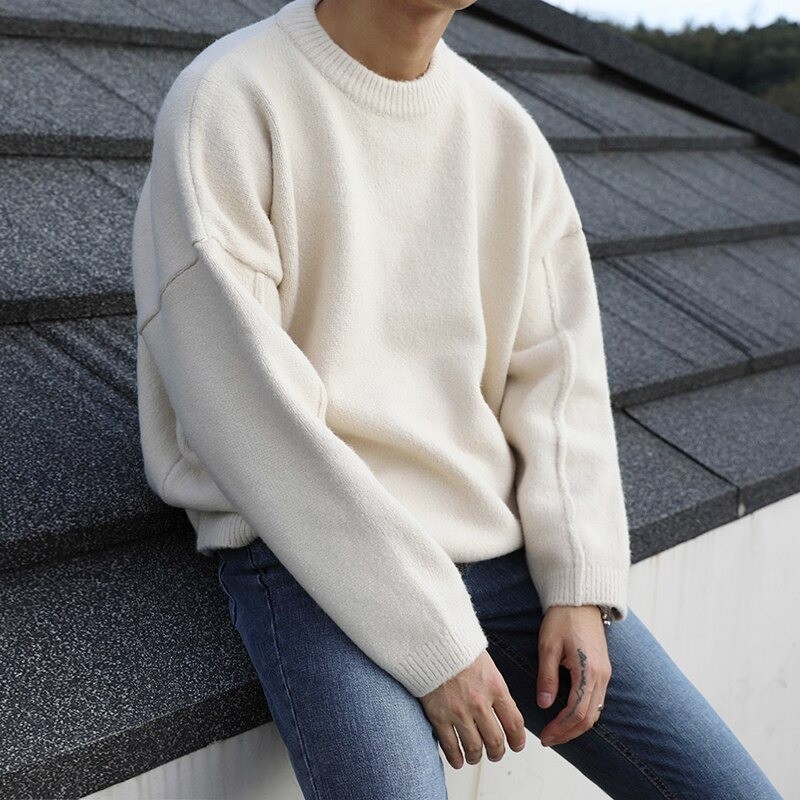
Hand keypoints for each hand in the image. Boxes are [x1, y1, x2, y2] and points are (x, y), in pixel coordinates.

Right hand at [419, 649, 526, 768]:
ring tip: (475, 757)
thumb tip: (502, 708)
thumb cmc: (457, 648)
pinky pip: (450, 746)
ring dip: (477, 757)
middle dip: (497, 752)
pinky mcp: (438, 716)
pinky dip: (455, 758)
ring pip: (474, 748)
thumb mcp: (487, 664)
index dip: (517, 740)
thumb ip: (495, 688)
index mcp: (495, 688)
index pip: (514, 724)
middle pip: (495, 741)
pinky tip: (458, 760)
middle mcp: (479, 703)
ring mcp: (458, 712)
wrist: (431, 641)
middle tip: (496, 753)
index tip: (516, 745)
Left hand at [536, 605, 610, 746]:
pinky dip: (583, 713)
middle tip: (548, 739)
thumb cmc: (562, 618)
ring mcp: (605, 673)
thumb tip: (544, 704)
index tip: (544, 736)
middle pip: (589, 717)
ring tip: (556, 731)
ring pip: (595, 711)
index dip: (560, 728)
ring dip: (576, 726)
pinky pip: (597, 700)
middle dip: (568, 733)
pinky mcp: (603, 670)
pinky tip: (568, 715)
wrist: (580, 600)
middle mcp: (601, 676)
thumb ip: (547, 676)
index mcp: (588, 670)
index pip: (576, 712)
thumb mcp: (548, 646)